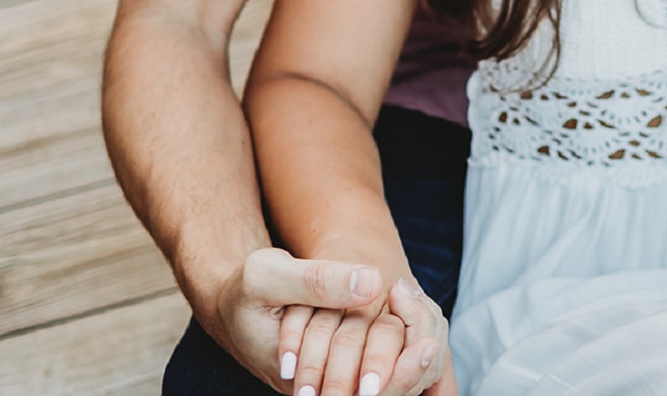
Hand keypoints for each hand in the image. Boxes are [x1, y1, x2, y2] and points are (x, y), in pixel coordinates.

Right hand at [206, 247, 421, 393]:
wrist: (235, 303)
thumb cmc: (247, 290)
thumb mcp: (269, 273)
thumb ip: (317, 280)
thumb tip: (372, 282)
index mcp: (296, 380)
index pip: (356, 398)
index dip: (396, 376)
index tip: (425, 345)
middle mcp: (314, 393)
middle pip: (373, 400)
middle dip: (406, 377)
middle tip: (431, 344)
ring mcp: (329, 387)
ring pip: (377, 395)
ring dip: (406, 372)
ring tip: (429, 339)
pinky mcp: (339, 374)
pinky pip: (375, 383)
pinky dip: (398, 365)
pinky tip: (416, 335)